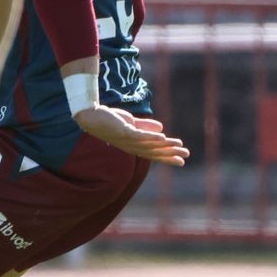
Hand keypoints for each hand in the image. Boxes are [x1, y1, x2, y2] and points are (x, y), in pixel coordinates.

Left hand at [73, 106, 189, 164]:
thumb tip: (163, 130)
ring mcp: (127, 140)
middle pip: (153, 152)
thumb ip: (145, 127)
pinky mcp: (123, 131)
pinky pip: (139, 136)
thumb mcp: (131, 124)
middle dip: (170, 153)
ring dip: (165, 145)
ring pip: (149, 145)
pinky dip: (151, 137)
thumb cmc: (109, 119)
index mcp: (133, 145)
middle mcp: (130, 146)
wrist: (91, 115)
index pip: (153, 153)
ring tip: (178, 145)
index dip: (167, 157)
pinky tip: (163, 137)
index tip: (181, 161)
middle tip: (185, 155)